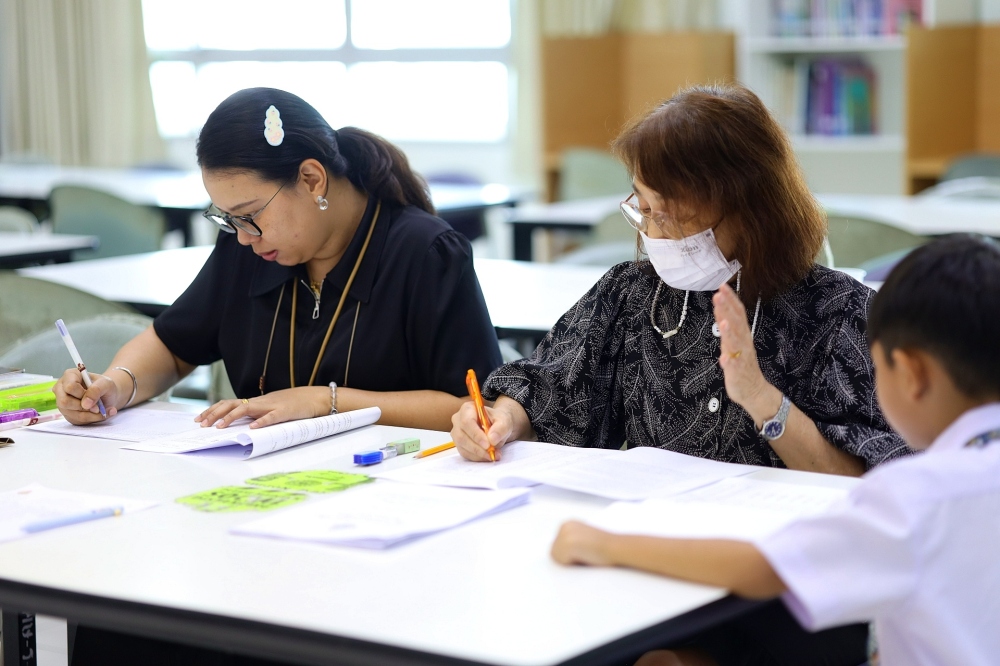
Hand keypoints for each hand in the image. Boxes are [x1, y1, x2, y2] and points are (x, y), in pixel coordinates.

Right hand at [54, 369, 119, 423]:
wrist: (107, 396)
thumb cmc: (104, 386)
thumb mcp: (106, 384)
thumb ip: (96, 390)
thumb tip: (85, 404)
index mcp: (70, 375)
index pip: (69, 387)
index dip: (82, 394)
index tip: (94, 396)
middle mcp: (61, 388)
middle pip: (64, 402)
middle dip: (84, 407)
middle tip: (98, 406)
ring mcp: (62, 402)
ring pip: (71, 413)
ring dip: (90, 415)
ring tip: (102, 410)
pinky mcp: (67, 414)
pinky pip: (76, 420)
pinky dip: (91, 419)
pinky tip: (99, 414)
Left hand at [196, 387, 328, 428]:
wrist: (315, 398)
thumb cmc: (293, 405)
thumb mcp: (271, 408)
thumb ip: (257, 414)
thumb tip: (240, 424)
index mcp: (256, 402)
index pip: (229, 403)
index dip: (213, 410)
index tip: (199, 419)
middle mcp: (260, 402)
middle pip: (232, 404)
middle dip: (215, 414)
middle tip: (202, 424)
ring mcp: (272, 406)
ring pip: (247, 408)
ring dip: (231, 417)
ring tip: (219, 427)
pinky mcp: (285, 412)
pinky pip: (272, 417)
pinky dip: (261, 422)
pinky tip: (252, 428)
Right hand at [451, 399, 514, 461]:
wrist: (496, 426)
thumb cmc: (498, 420)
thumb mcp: (504, 421)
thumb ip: (500, 428)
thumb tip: (492, 439)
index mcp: (467, 409)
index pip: (467, 422)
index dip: (476, 435)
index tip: (487, 444)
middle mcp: (458, 420)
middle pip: (462, 436)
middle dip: (477, 448)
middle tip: (492, 453)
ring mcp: (456, 433)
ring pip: (462, 446)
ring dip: (478, 454)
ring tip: (493, 455)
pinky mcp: (459, 444)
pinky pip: (465, 453)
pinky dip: (477, 457)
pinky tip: (487, 456)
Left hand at [551, 521, 615, 565]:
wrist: (617, 547)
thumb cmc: (605, 547)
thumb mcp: (584, 538)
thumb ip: (572, 542)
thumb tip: (562, 554)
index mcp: (567, 524)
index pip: (557, 546)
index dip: (570, 554)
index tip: (584, 551)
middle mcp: (564, 526)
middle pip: (554, 552)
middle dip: (568, 558)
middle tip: (587, 554)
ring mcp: (564, 535)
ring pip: (557, 558)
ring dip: (570, 562)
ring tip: (587, 555)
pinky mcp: (566, 544)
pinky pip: (562, 563)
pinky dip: (573, 565)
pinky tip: (586, 557)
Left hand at [713, 284, 773, 411]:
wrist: (753, 389)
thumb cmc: (740, 363)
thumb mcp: (733, 340)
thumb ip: (727, 324)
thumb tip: (720, 306)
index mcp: (742, 334)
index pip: (738, 313)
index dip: (731, 300)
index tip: (722, 286)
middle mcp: (743, 343)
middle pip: (736, 323)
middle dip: (728, 309)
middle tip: (719, 295)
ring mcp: (741, 357)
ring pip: (736, 343)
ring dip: (729, 332)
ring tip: (723, 321)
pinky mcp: (737, 372)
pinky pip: (734, 367)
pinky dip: (729, 362)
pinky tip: (724, 358)